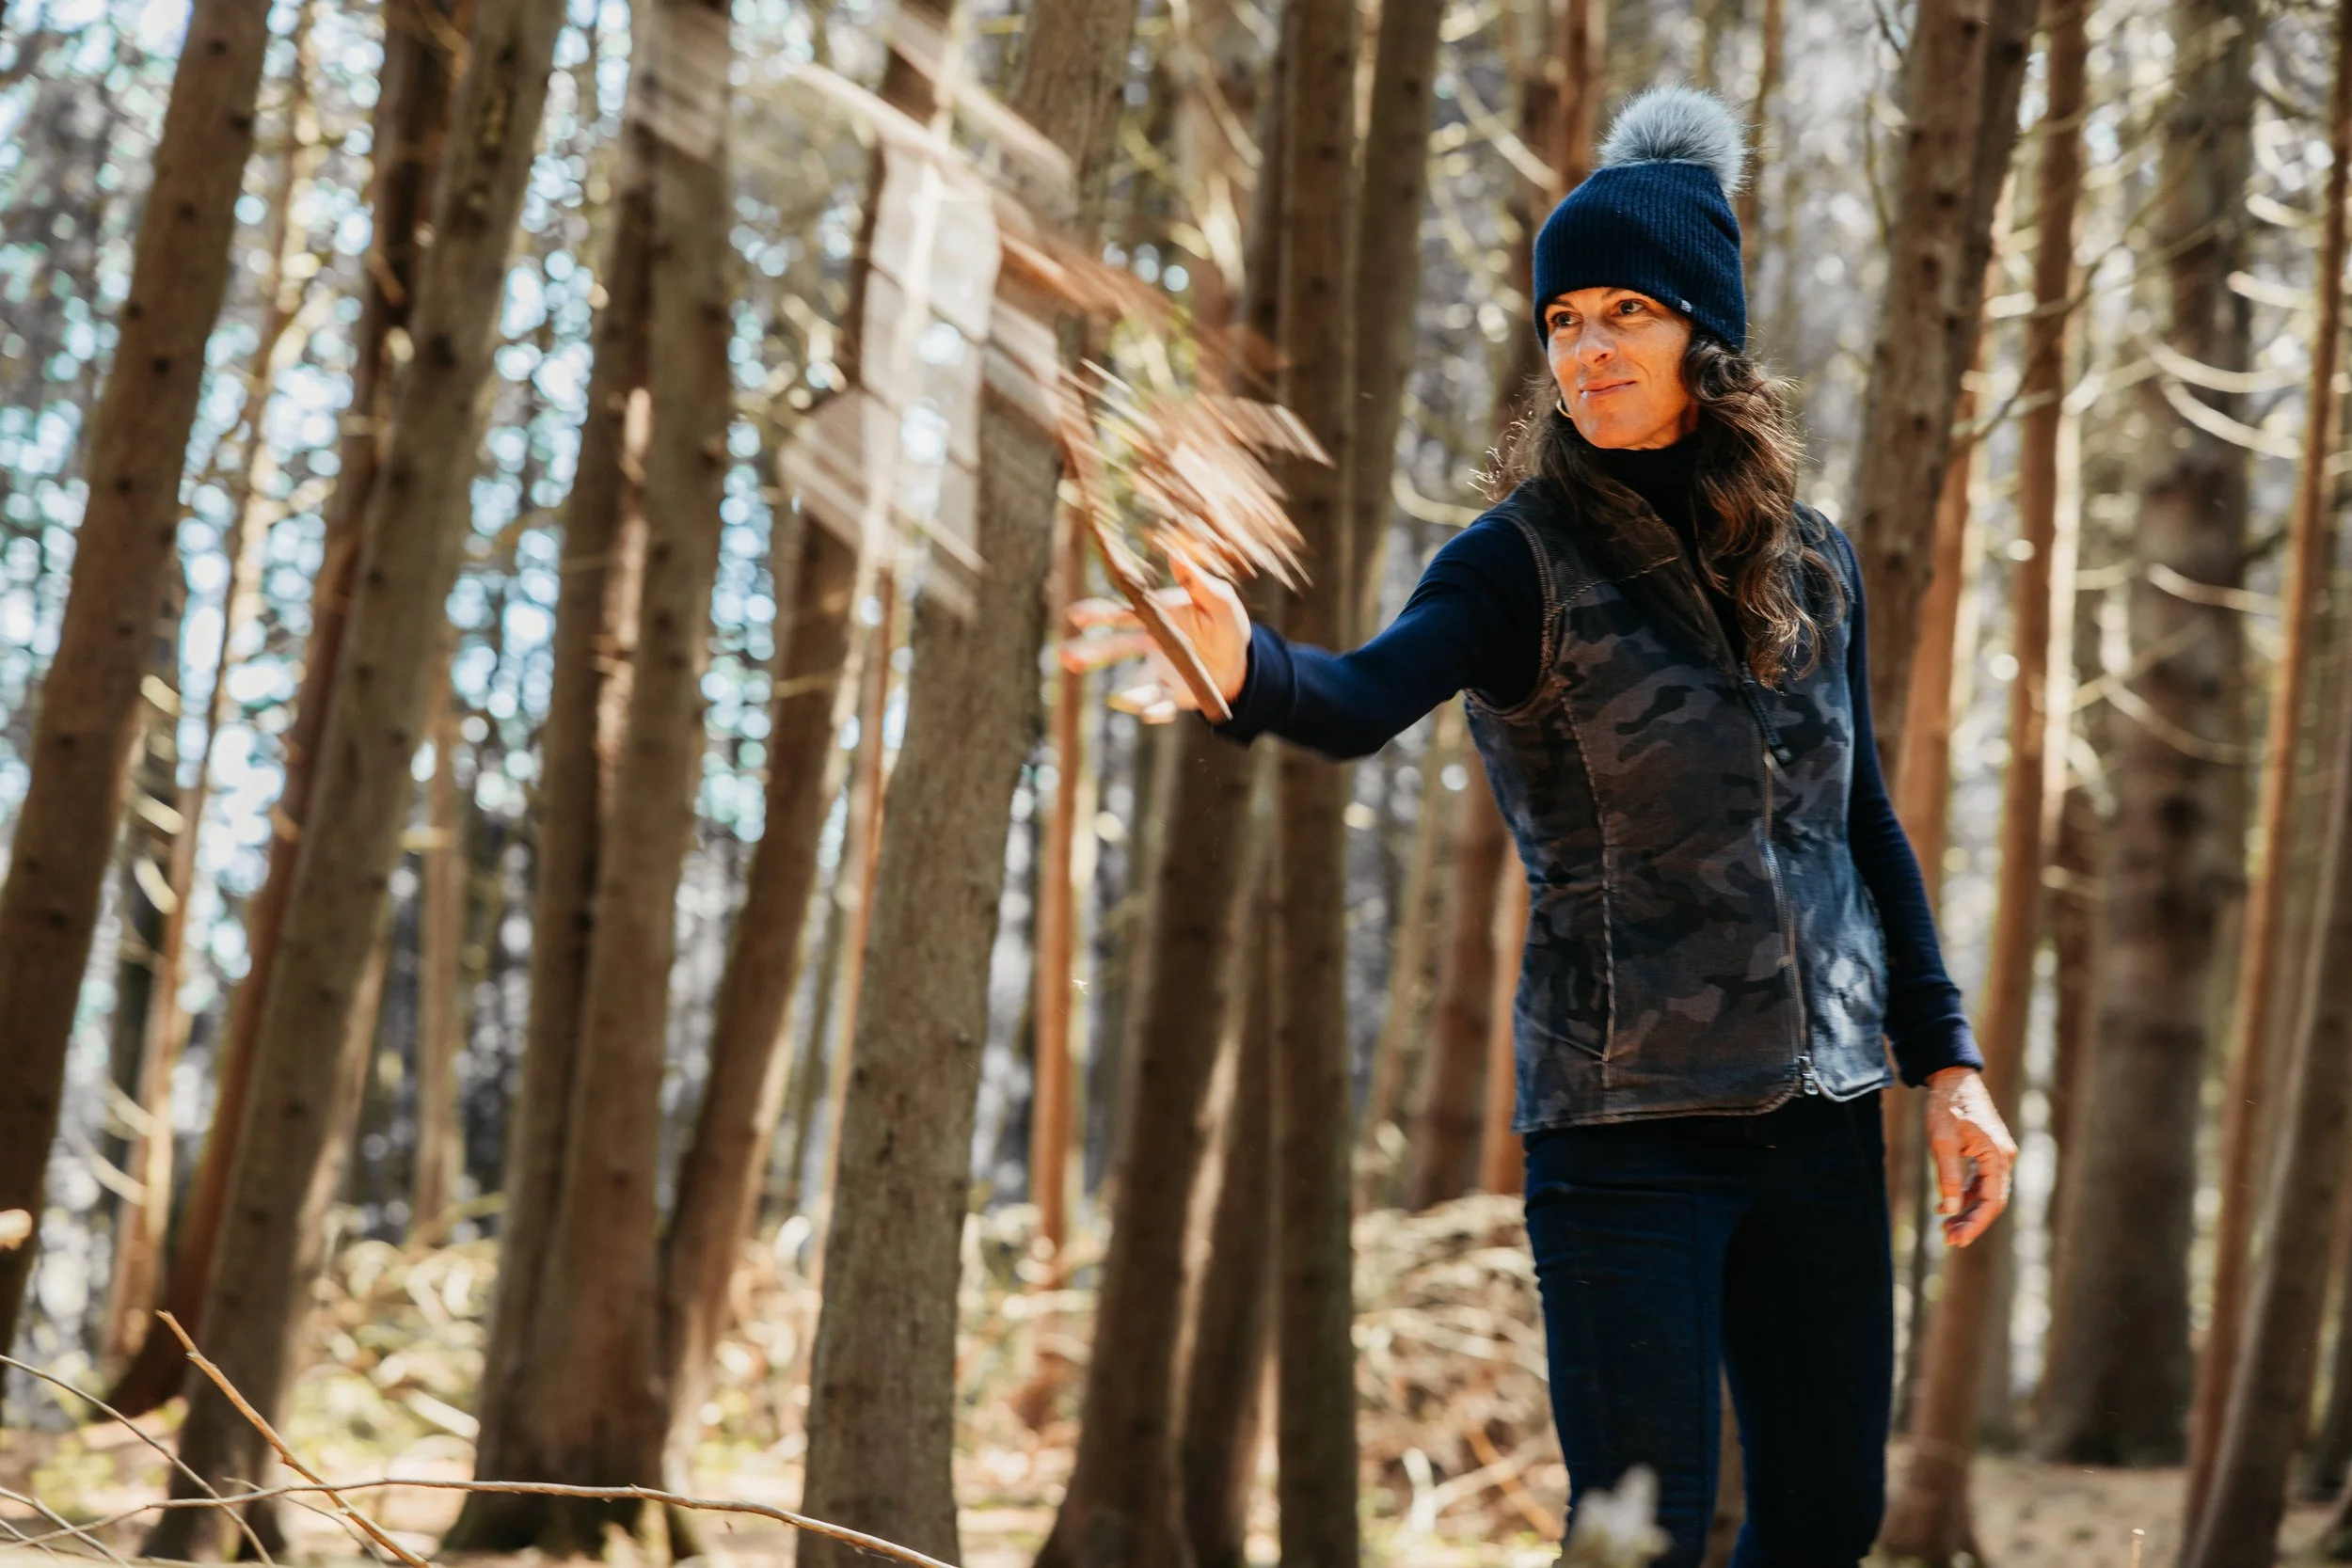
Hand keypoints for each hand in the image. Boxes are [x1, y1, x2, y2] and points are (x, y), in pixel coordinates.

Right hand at [1068, 546, 1251, 717]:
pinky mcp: (1173, 694)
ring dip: (1127, 691)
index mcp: (1157, 617)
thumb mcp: (1219, 600)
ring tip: (1121, 698)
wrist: (1242, 663)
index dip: (1098, 614)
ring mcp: (1159, 671)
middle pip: (1116, 648)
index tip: (1076, 616)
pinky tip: (1150, 713)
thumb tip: (1175, 554)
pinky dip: (1155, 709)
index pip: (1123, 614)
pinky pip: (1161, 703)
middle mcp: (1151, 644)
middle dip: (1090, 652)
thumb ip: (1197, 582)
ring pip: (1136, 682)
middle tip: (1066, 657)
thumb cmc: (1228, 625)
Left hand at [1923, 1066, 2014, 1247]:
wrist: (1953, 1077)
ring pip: (1987, 1193)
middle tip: (1948, 1240)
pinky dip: (1966, 1195)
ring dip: (1968, 1211)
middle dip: (1971, 1222)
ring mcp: (1998, 1155)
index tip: (1956, 1240)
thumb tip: (1949, 1210)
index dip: (1975, 1224)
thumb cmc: (1946, 1105)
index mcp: (1997, 1156)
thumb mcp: (1941, 1141)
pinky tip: (1948, 1208)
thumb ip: (1947, 1176)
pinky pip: (1981, 1181)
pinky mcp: (1989, 1152)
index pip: (1992, 1201)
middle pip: (1992, 1201)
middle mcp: (2004, 1157)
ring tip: (1945, 1228)